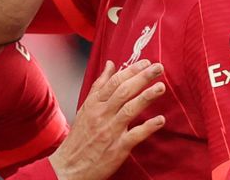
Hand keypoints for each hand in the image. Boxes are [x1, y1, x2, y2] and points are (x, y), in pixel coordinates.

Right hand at [50, 60, 165, 179]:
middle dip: (142, 77)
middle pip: (123, 91)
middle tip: (158, 68)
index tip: (145, 63)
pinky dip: (148, 127)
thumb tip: (110, 65)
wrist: (69, 166)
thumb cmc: (79, 137)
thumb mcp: (86, 107)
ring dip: (146, 97)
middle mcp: (101, 114)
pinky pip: (135, 135)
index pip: (113, 82)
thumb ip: (99, 86)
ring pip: (129, 109)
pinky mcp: (117, 148)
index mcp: (93, 104)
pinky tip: (160, 120)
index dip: (130, 71)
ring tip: (161, 87)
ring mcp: (110, 131)